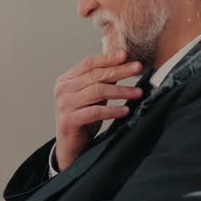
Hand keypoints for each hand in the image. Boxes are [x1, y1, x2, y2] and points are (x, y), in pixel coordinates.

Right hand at [52, 42, 143, 170]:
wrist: (71, 146)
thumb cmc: (83, 119)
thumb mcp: (93, 96)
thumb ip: (103, 80)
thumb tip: (123, 63)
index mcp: (66, 80)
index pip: (88, 63)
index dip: (108, 58)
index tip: (125, 54)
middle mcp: (63, 89)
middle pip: (95, 75)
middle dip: (119, 70)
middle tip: (138, 67)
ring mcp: (64, 104)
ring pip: (97, 91)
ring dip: (121, 91)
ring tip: (138, 92)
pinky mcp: (69, 120)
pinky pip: (95, 112)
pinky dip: (113, 110)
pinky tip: (125, 110)